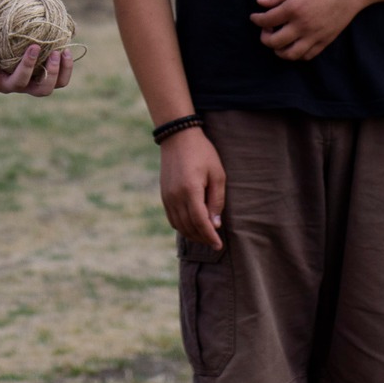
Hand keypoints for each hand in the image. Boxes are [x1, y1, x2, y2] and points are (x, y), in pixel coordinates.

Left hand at [0, 30, 73, 95]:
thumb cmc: (6, 47)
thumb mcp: (24, 44)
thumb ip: (39, 38)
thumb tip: (58, 19)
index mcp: (36, 80)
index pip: (58, 83)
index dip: (65, 71)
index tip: (66, 51)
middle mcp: (23, 86)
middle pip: (43, 90)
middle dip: (51, 72)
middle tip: (54, 52)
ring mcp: (5, 86)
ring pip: (20, 82)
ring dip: (29, 64)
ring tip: (33, 46)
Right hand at [160, 126, 225, 248]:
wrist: (178, 137)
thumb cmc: (202, 153)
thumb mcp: (217, 174)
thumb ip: (216, 200)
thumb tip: (215, 224)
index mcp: (190, 190)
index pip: (200, 222)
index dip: (210, 236)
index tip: (219, 246)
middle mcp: (175, 196)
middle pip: (189, 227)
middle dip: (203, 238)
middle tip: (215, 243)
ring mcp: (167, 196)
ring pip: (179, 225)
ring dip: (192, 234)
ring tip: (205, 237)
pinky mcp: (164, 195)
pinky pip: (172, 218)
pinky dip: (182, 227)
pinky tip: (192, 227)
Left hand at [250, 0, 366, 60]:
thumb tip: (260, 2)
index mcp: (294, 8)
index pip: (267, 21)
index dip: (257, 19)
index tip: (255, 16)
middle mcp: (303, 26)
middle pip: (275, 42)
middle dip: (265, 37)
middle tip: (266, 28)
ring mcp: (315, 36)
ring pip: (290, 54)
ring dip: (279, 50)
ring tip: (278, 40)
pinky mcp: (326, 41)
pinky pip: (307, 56)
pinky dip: (296, 54)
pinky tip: (294, 44)